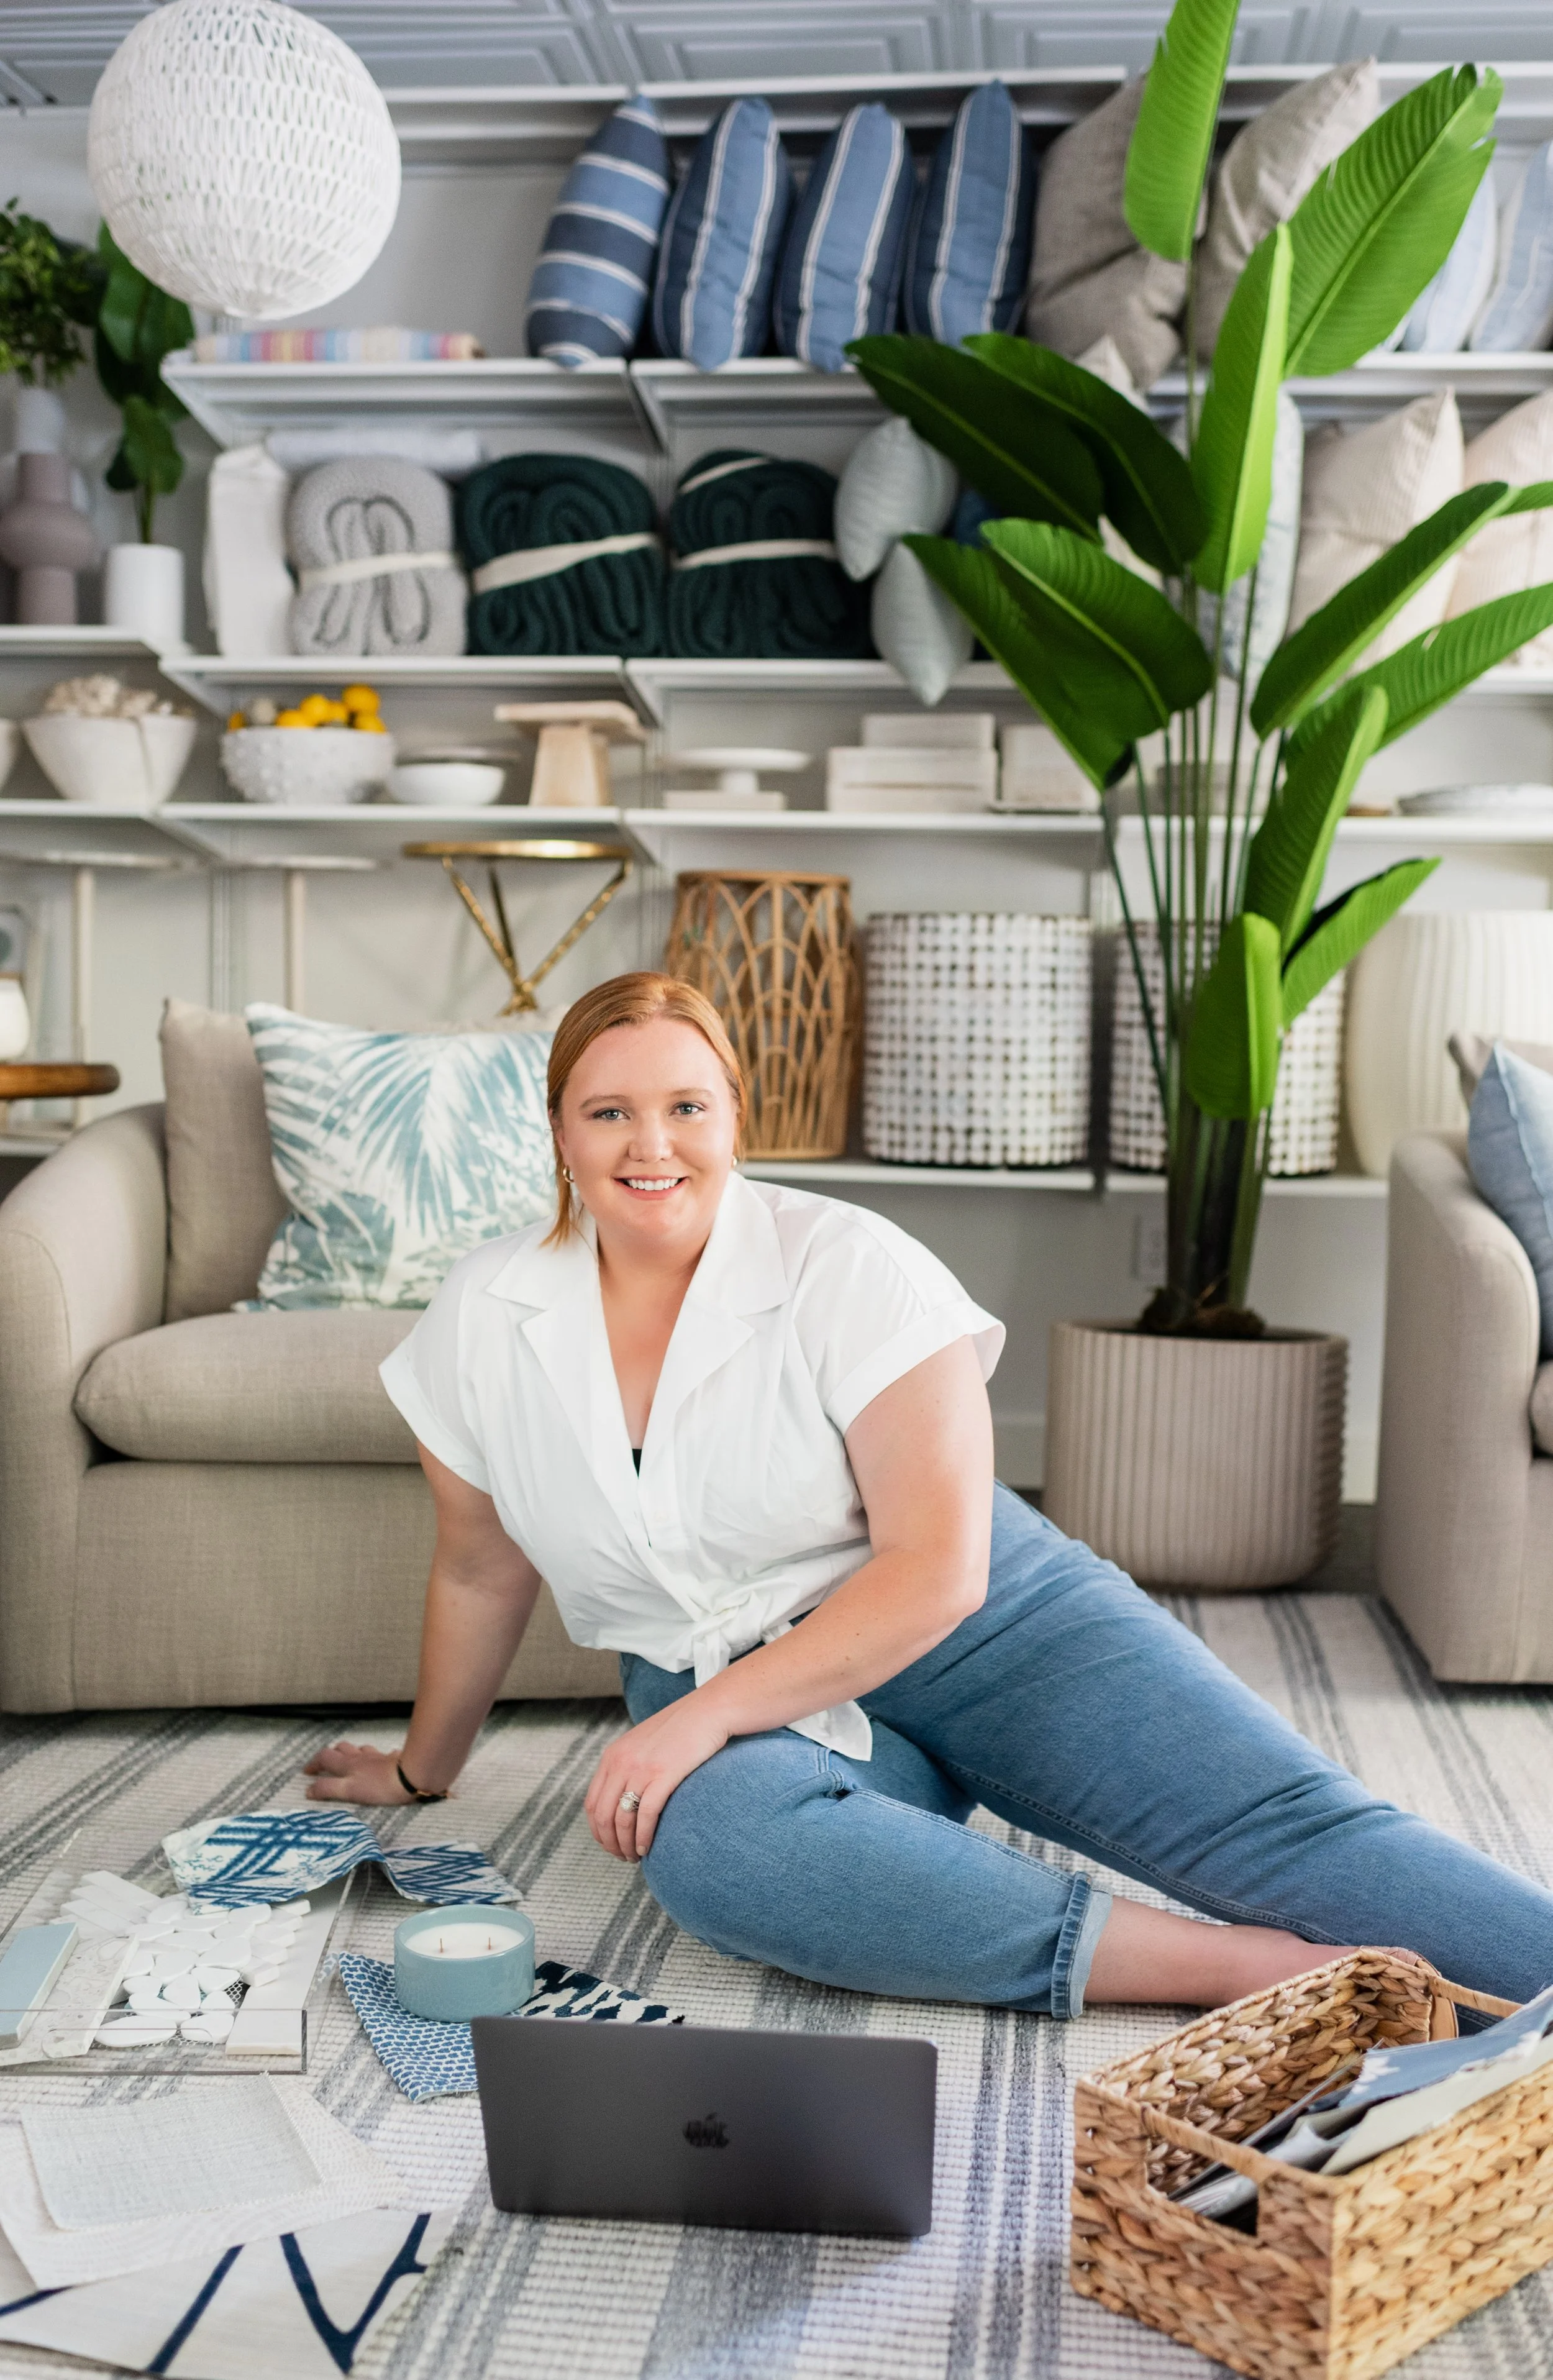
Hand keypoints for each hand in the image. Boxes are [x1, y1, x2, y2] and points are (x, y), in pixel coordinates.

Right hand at [304, 1741, 414, 1804]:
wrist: (410, 1776)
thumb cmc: (379, 1787)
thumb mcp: (349, 1791)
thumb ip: (328, 1789)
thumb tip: (308, 1790)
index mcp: (347, 1765)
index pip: (325, 1757)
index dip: (314, 1763)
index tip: (307, 1772)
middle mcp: (360, 1758)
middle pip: (341, 1749)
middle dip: (331, 1754)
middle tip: (325, 1764)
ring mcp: (377, 1757)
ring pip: (360, 1749)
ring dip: (351, 1752)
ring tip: (349, 1760)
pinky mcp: (392, 1759)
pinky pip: (381, 1755)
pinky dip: (376, 1757)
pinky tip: (380, 1760)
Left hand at [584, 1697, 728, 1861]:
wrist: (710, 1710)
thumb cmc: (682, 1730)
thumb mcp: (645, 1744)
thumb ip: (630, 1766)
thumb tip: (626, 1798)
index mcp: (613, 1756)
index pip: (592, 1803)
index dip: (598, 1831)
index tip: (611, 1845)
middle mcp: (621, 1762)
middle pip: (603, 1816)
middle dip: (610, 1843)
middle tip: (624, 1857)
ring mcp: (641, 1768)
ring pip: (621, 1820)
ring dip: (626, 1845)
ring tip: (636, 1857)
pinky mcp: (663, 1774)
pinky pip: (645, 1815)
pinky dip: (643, 1837)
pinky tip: (648, 1848)